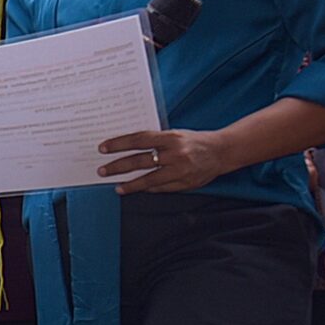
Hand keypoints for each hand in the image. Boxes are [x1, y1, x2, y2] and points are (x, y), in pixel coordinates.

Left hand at [97, 128, 232, 194]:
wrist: (222, 151)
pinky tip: (137, 189)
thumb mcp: (175, 134)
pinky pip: (162, 188)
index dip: (119, 144)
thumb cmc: (194, 141)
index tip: (103, 148)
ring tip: (117, 187)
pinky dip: (148, 189)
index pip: (138, 140)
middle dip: (118, 167)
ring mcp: (181, 170)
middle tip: (102, 171)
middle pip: (140, 161)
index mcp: (171, 137)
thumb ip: (155, 141)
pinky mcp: (186, 183)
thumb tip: (127, 147)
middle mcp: (175, 154)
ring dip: (130, 184)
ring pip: (149, 179)